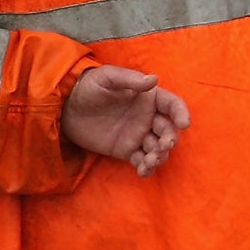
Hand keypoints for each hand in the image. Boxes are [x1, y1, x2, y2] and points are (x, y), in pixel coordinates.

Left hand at [60, 65, 189, 175]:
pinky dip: (146, 168)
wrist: (66, 108)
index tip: (183, 124)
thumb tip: (154, 79)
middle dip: (169, 139)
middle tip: (162, 146)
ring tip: (150, 161)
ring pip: (157, 148)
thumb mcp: (106, 77)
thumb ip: (129, 79)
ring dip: (159, 156)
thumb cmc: (88, 87)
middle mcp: (147, 117)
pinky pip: (142, 160)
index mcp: (148, 98)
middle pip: (167, 130)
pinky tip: (143, 171)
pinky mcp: (126, 150)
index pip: (171, 105)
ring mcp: (138, 135)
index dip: (181, 113)